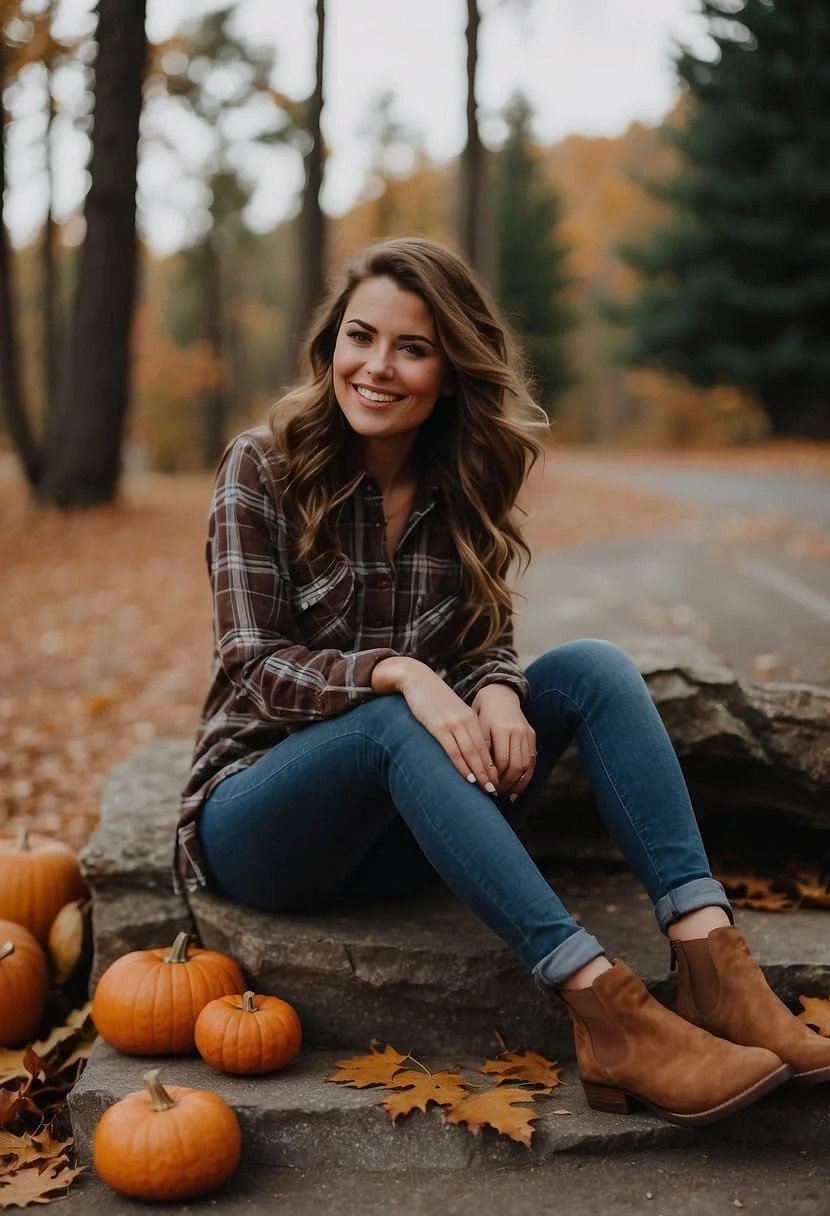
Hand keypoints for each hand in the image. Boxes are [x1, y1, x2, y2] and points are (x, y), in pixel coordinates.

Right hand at [372, 657, 497, 792]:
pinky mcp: (439, 726)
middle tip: (495, 792)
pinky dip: (463, 766)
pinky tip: (469, 778)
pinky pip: (454, 750)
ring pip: (471, 753)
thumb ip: (459, 727)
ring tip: (486, 790)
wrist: (416, 679)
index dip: (491, 767)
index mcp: (471, 718)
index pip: (485, 747)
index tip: (495, 782)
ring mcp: (454, 724)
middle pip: (482, 753)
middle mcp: (466, 721)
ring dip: (480, 774)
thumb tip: (463, 749)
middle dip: (489, 774)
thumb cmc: (430, 699)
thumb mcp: (450, 712)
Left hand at [472, 684, 535, 801]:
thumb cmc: (481, 713)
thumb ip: (479, 749)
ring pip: (526, 766)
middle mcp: (516, 731)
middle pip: (515, 766)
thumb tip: (479, 776)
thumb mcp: (476, 727)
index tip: (487, 788)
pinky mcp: (531, 735)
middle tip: (495, 794)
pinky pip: (532, 761)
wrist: (499, 694)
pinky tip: (518, 788)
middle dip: (506, 784)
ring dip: (517, 784)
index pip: (501, 761)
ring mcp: (526, 733)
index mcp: (500, 728)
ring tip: (507, 795)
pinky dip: (526, 777)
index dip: (495, 777)